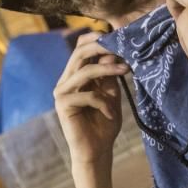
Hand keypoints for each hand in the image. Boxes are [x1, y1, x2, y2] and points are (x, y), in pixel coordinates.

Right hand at [53, 33, 129, 166]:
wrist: (97, 151)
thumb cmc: (104, 123)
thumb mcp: (111, 94)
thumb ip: (109, 75)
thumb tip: (113, 52)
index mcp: (75, 76)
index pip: (80, 48)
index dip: (95, 38)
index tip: (117, 36)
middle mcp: (65, 81)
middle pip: (79, 53)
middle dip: (101, 47)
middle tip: (120, 46)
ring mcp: (62, 93)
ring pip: (85, 71)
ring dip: (108, 69)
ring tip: (125, 70)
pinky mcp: (63, 105)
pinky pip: (88, 95)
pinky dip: (103, 102)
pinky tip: (110, 113)